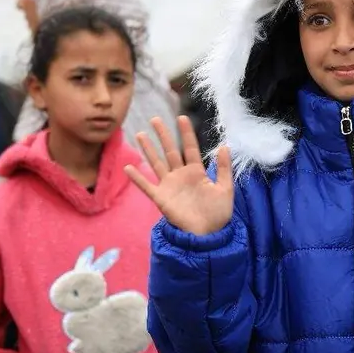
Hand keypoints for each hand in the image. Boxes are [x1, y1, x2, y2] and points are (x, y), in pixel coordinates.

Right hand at [124, 116, 233, 235]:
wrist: (208, 234)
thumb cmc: (218, 213)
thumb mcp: (225, 188)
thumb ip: (224, 168)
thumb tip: (224, 145)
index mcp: (197, 172)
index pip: (190, 148)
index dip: (186, 133)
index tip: (182, 117)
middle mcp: (181, 175)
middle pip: (170, 151)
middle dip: (163, 135)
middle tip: (155, 119)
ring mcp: (169, 186)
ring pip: (157, 163)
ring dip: (148, 149)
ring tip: (140, 134)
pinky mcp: (161, 198)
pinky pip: (147, 186)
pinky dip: (137, 178)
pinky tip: (128, 167)